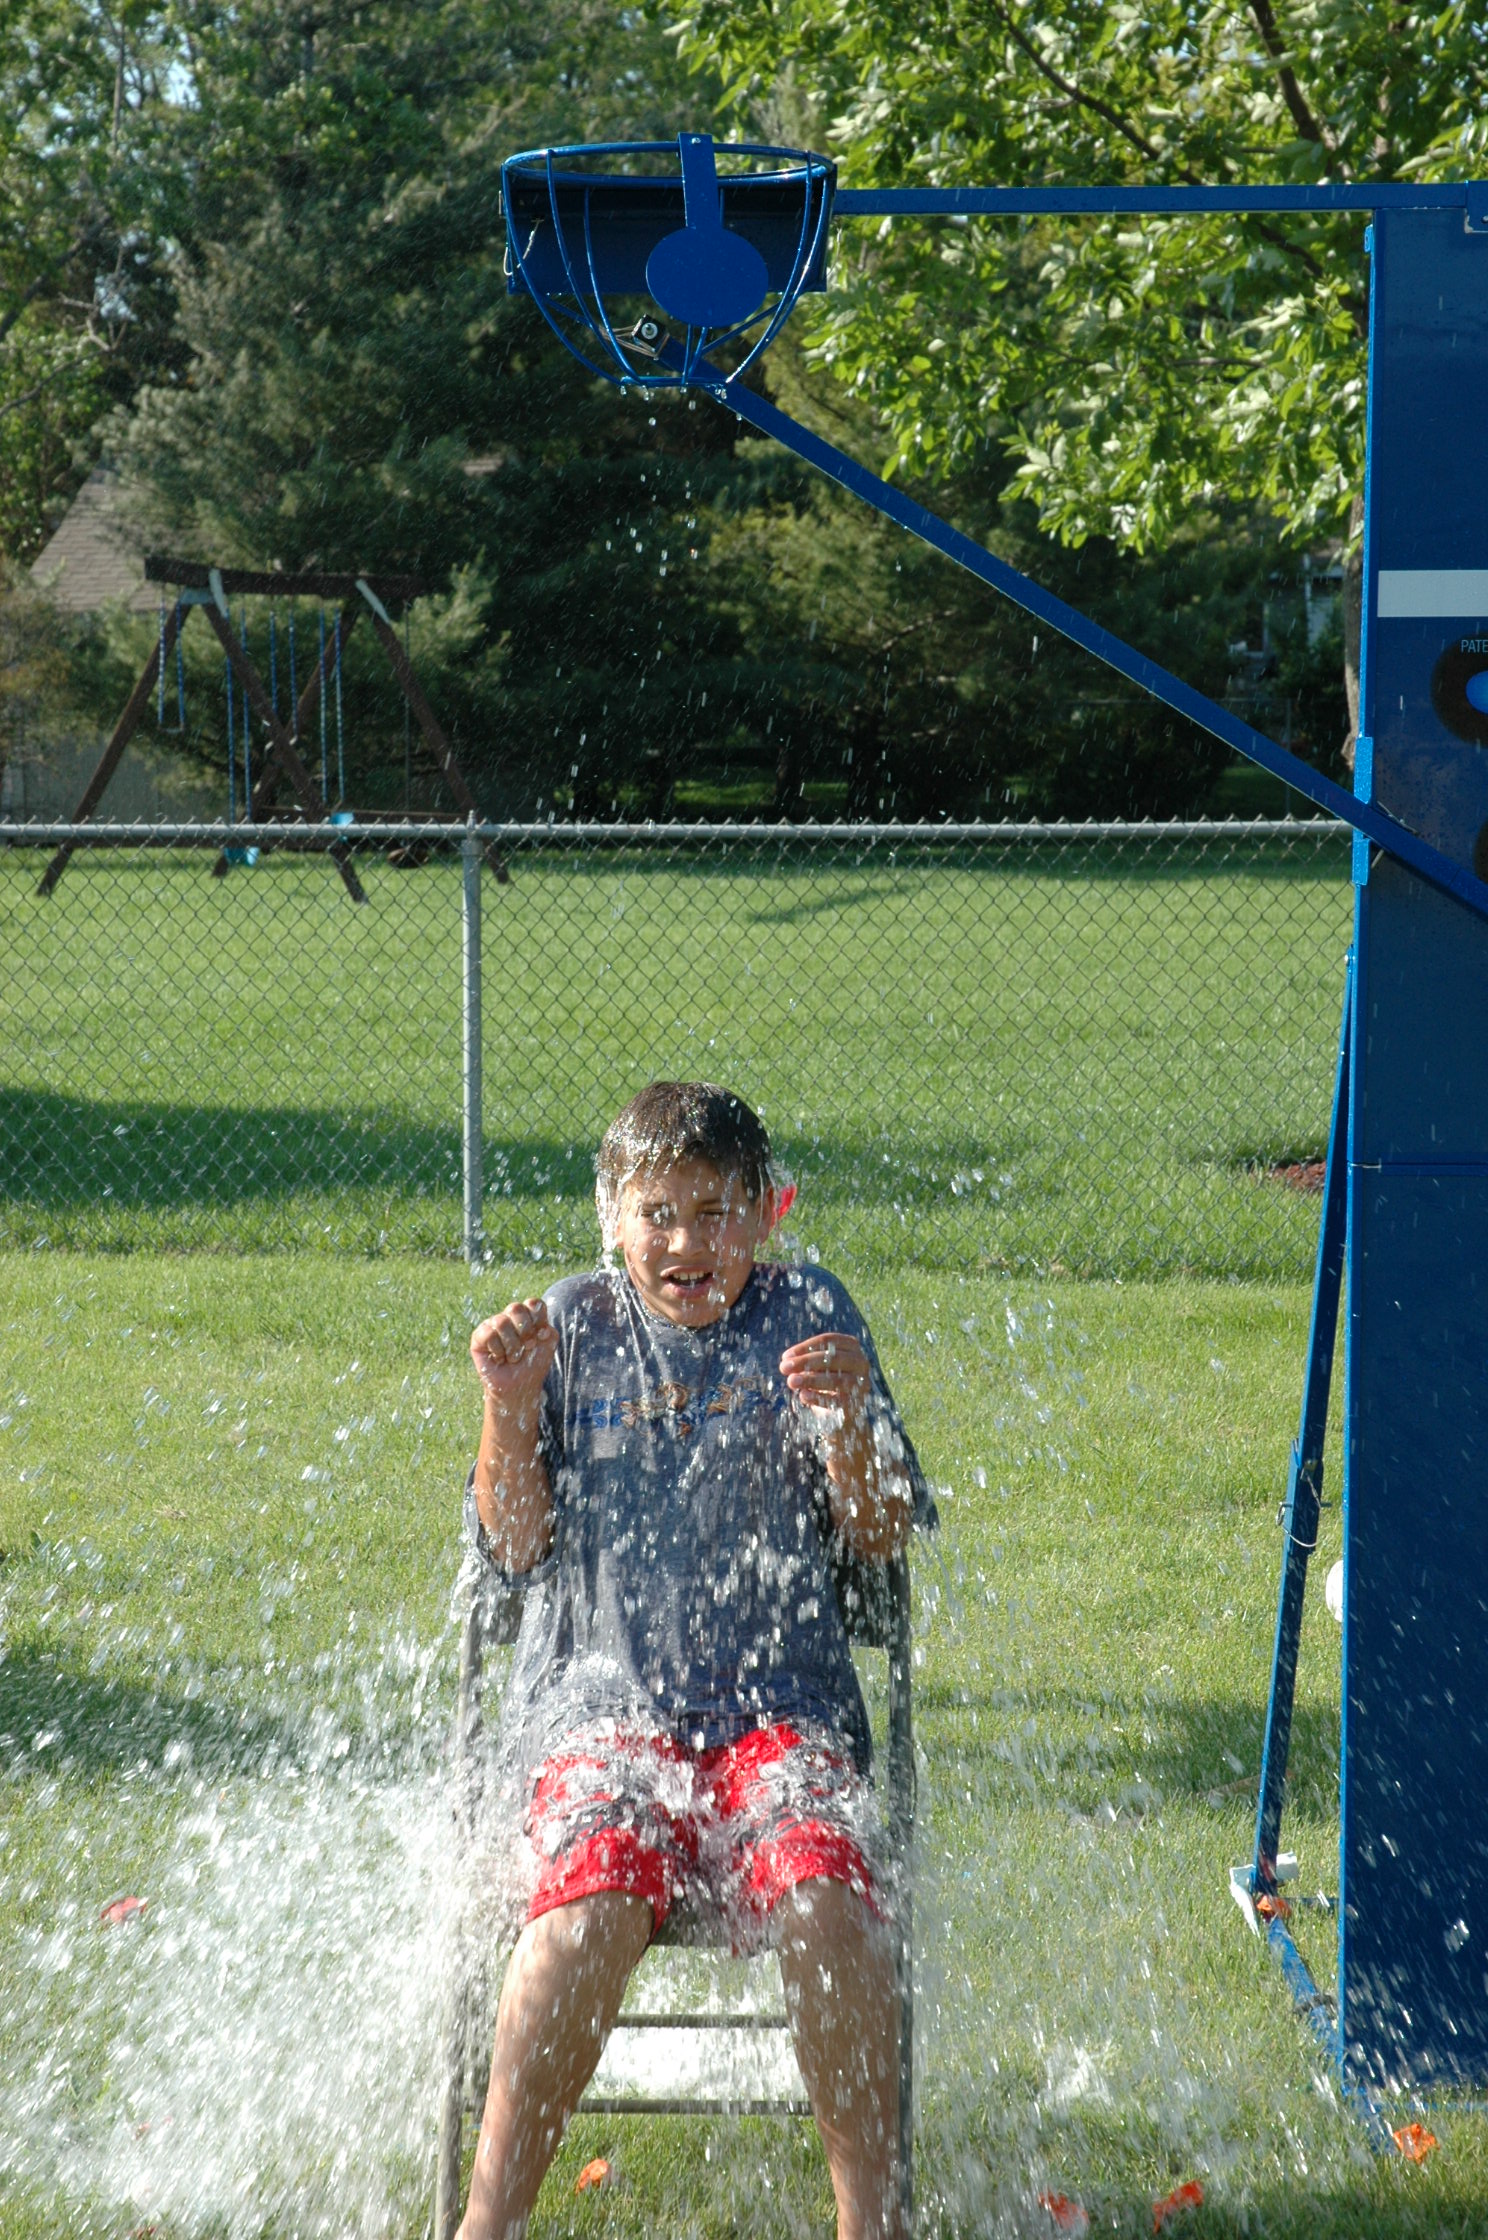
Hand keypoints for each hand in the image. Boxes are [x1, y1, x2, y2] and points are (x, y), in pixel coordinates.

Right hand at [470, 1298, 558, 1415]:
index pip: (532, 1303)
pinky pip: (488, 1334)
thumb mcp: (548, 1344)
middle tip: (527, 1346)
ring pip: (501, 1322)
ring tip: (513, 1357)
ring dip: (512, 1346)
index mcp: (526, 1314)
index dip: (538, 1320)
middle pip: (515, 1308)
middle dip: (525, 1331)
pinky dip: (498, 1350)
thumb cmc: (532, 1364)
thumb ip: (548, 1329)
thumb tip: (540, 1328)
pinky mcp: (478, 1337)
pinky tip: (499, 1358)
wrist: (519, 1386)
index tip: (541, 1336)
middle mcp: (508, 1317)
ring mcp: (492, 1324)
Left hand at [779, 1331, 871, 1435]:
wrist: (841, 1413)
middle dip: (806, 1362)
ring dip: (811, 1380)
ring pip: (837, 1380)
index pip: (829, 1341)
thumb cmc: (825, 1382)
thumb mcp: (815, 1367)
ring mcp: (862, 1384)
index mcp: (851, 1347)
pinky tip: (803, 1396)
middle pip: (833, 1358)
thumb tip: (787, 1362)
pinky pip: (838, 1401)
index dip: (806, 1347)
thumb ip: (804, 1362)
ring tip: (791, 1381)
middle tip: (784, 1368)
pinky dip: (819, 1398)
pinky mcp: (857, 1404)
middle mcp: (861, 1363)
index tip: (785, 1357)